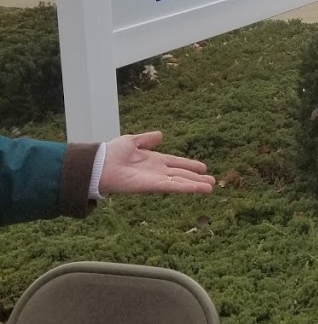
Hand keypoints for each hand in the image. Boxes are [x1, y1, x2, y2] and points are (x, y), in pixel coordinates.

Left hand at [99, 131, 215, 195]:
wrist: (99, 164)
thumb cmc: (112, 153)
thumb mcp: (132, 141)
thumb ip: (147, 139)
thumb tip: (160, 135)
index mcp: (153, 160)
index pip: (176, 163)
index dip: (189, 165)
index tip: (203, 168)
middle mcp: (157, 171)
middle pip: (181, 175)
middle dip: (196, 178)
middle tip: (212, 182)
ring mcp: (155, 179)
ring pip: (180, 182)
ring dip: (195, 185)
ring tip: (210, 188)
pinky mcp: (152, 186)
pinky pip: (172, 186)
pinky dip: (185, 187)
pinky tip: (197, 189)